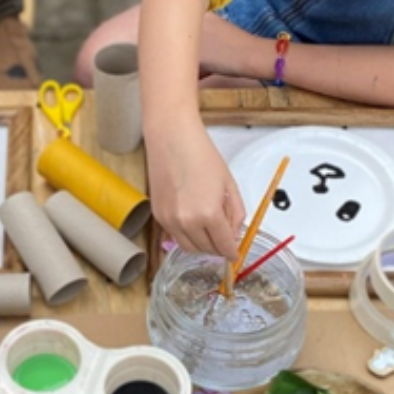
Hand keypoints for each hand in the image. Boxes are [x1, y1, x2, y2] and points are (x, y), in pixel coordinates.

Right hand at [146, 125, 244, 260]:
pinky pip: (175, 236)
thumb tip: (235, 232)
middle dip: (218, 248)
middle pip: (206, 250)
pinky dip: (187, 235)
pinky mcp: (158, 216)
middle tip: (225, 240)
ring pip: (189, 248)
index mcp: (208, 214)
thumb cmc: (201, 154)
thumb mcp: (229, 184)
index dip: (232, 252)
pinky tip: (194, 222)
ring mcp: (169, 220)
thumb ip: (236, 212)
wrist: (172, 138)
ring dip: (202, 245)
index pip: (223, 245)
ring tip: (210, 232)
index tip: (235, 254)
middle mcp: (187, 222)